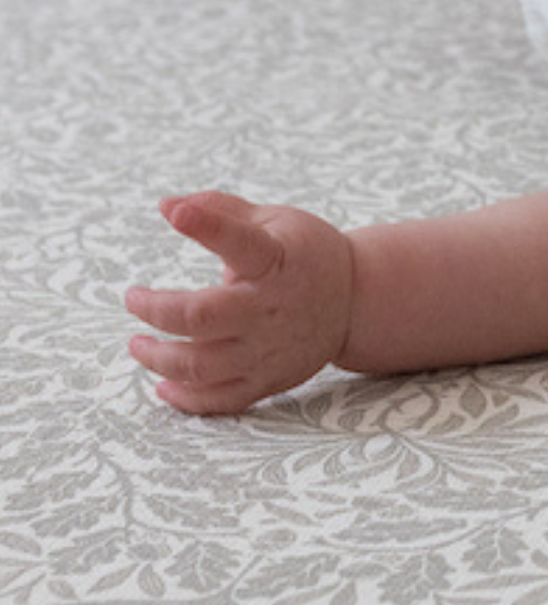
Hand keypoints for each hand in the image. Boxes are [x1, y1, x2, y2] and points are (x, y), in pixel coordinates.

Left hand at [126, 192, 353, 414]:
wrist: (356, 301)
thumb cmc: (304, 253)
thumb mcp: (273, 220)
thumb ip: (221, 211)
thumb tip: (168, 204)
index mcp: (275, 260)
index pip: (240, 242)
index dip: (206, 226)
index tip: (175, 213)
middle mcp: (270, 307)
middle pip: (201, 317)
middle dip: (156, 309)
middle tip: (134, 298)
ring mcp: (270, 349)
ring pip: (201, 365)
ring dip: (159, 358)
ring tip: (138, 345)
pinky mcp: (269, 378)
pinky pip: (221, 400)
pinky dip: (186, 399)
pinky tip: (164, 386)